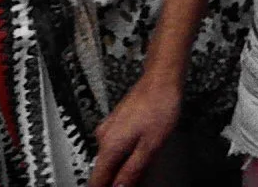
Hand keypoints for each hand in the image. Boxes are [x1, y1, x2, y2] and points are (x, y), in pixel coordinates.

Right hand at [89, 70, 181, 186]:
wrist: (161, 80)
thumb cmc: (159, 107)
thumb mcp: (150, 147)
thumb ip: (132, 171)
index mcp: (110, 144)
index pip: (96, 180)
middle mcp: (104, 136)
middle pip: (102, 170)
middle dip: (113, 182)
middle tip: (131, 185)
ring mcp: (108, 127)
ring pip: (108, 158)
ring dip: (119, 169)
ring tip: (137, 173)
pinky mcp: (115, 123)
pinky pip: (113, 147)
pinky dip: (122, 156)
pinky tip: (137, 156)